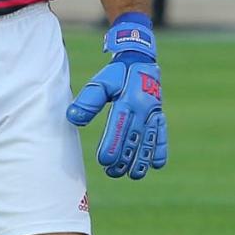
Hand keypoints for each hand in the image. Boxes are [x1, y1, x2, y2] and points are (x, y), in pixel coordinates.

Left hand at [67, 14, 167, 179]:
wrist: (140, 60)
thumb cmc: (115, 74)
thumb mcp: (100, 83)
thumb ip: (88, 101)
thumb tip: (73, 118)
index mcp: (127, 101)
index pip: (119, 128)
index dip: (112, 145)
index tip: (104, 161)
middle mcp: (144, 109)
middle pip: (134, 139)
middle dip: (124, 158)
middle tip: (113, 173)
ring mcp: (154, 113)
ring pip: (149, 140)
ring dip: (142, 159)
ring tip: (134, 175)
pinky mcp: (160, 115)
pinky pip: (162, 134)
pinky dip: (160, 149)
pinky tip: (157, 165)